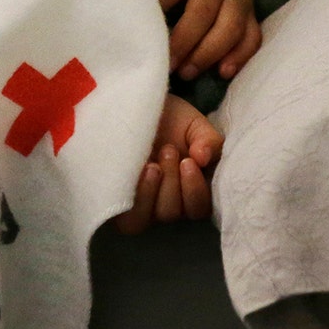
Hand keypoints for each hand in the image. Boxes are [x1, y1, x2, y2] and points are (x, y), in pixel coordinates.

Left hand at [114, 94, 224, 233]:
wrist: (134, 108)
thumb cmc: (170, 119)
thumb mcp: (194, 125)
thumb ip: (207, 140)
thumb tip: (203, 158)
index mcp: (192, 189)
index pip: (200, 207)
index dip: (195, 190)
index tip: (188, 161)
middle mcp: (169, 202)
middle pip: (174, 213)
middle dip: (172, 182)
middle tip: (168, 151)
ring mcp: (144, 205)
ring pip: (150, 218)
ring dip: (151, 193)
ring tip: (151, 164)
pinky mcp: (120, 204)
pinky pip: (127, 220)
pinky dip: (132, 200)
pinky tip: (133, 174)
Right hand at [155, 0, 262, 80]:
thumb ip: (225, 8)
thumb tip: (201, 45)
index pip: (250, 34)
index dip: (239, 57)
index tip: (222, 74)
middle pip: (226, 30)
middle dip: (206, 55)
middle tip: (184, 73)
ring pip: (202, 16)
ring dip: (184, 41)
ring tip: (165, 59)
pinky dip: (162, 8)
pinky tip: (148, 21)